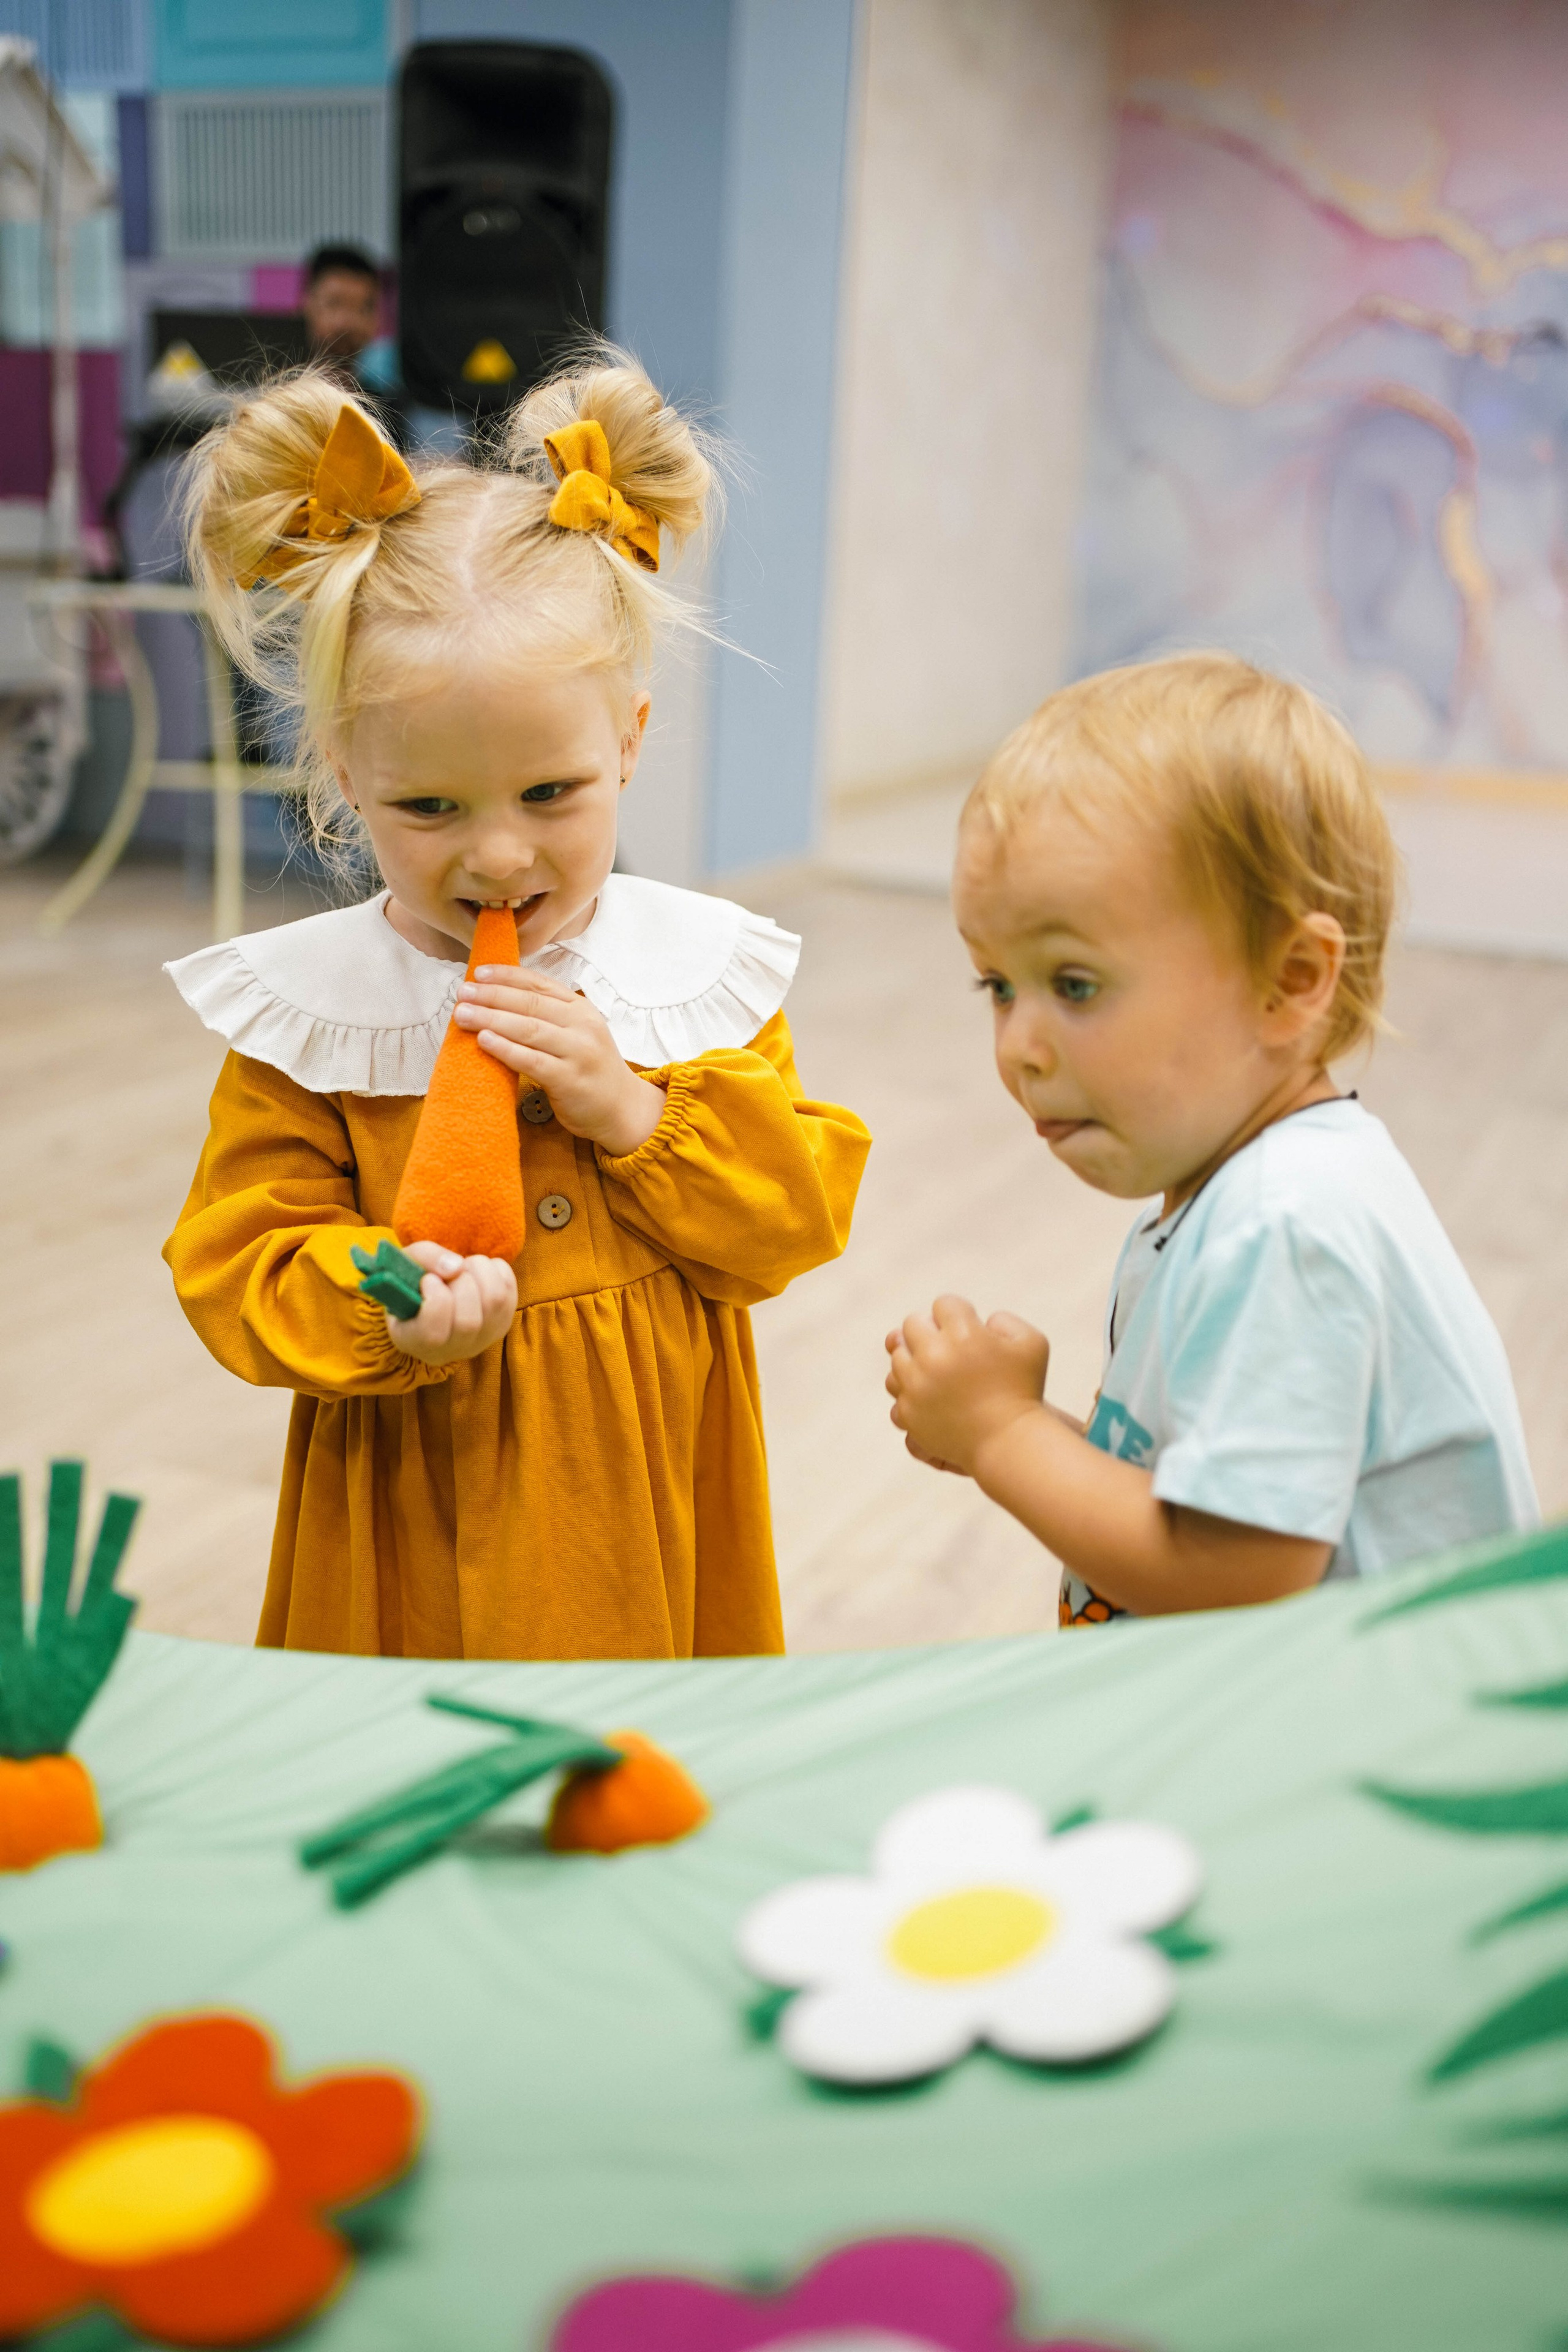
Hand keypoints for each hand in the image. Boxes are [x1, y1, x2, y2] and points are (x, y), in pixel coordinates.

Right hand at [384, 1240, 516, 1364]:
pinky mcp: (501, 1326)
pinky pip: (509, 1293)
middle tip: (450, 1270)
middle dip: (461, 1281)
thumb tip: (457, 1266)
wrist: (432, 1295)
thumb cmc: (413, 1281)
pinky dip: (497, 1271)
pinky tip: (478, 1271)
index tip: (429, 1279)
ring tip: (464, 1266)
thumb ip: (425, 1258)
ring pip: (495, 1302)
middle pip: (469, 1321)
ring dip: (480, 1271)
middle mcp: (449, 1350)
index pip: (433, 1334)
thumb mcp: (406, 1263)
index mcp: (413, 1341)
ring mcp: (480, 1341)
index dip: (436, 1298)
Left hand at [453, 969, 665, 1155]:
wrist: (622, 1108)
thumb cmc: (590, 1069)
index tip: (479, 972)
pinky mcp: (569, 1079)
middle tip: (462, 992)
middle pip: (530, 1003)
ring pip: (528, 1029)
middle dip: (492, 995)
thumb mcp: (578, 1033)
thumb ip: (549, 1016)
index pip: (539, 984)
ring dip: (491, 1018)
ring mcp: (578, 1052)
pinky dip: (506, 1048)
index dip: (507, 976)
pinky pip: (532, 1061)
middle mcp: (582, 1025)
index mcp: (581, 1008)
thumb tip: (499, 999)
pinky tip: (484, 1040)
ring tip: (463, 1014)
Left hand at [885, 1296, 1049, 1476]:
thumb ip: (1004, 1320)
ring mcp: (917, 1384)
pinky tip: (929, 1390)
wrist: (1009, 1441)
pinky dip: (910, 1386)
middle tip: (949, 1346)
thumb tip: (979, 1322)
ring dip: (916, 1357)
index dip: (959, 1314)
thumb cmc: (1024, 1390)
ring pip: (898, 1354)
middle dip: (931, 1330)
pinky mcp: (909, 1410)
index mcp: (963, 1334)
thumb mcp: (1032, 1343)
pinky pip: (896, 1387)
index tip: (970, 1329)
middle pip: (912, 1324)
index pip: (944, 1304)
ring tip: (937, 1368)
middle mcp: (934, 1355)